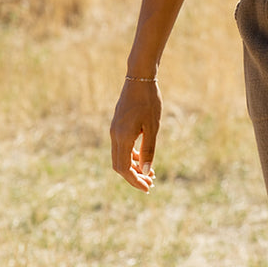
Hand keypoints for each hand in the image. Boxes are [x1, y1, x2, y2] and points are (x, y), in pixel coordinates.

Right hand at [110, 77, 161, 192]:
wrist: (139, 78)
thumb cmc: (149, 101)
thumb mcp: (153, 127)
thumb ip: (149, 149)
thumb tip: (147, 171)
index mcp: (122, 137)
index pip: (124, 168)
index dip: (135, 181)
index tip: (147, 188)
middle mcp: (115, 136)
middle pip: (119, 166)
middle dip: (134, 177)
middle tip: (151, 184)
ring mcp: (114, 130)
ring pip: (120, 157)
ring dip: (133, 168)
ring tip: (150, 174)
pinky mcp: (117, 126)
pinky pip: (121, 147)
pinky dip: (131, 157)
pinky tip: (142, 159)